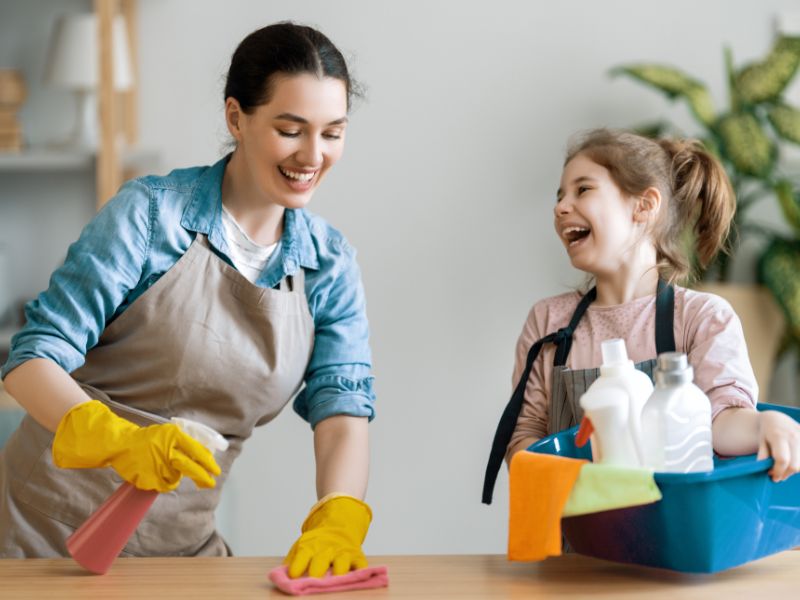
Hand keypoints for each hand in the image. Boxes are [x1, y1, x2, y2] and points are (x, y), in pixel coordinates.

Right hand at [52, 400, 220, 491]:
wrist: (121, 444)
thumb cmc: (148, 439)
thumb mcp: (168, 434)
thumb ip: (185, 444)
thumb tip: (205, 457)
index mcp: (174, 436)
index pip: (197, 451)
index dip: (208, 463)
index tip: (216, 471)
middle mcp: (167, 450)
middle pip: (190, 467)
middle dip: (203, 477)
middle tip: (210, 483)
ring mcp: (157, 465)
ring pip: (175, 478)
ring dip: (174, 476)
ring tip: (162, 467)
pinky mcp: (148, 477)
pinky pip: (162, 485)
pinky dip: (162, 482)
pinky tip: (154, 473)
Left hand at [284, 494, 371, 577]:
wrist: (341, 517)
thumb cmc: (320, 538)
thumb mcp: (304, 543)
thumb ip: (294, 558)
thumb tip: (281, 573)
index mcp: (311, 546)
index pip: (302, 554)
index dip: (298, 564)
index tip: (293, 574)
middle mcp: (327, 549)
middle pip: (322, 560)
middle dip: (318, 569)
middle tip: (314, 577)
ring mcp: (343, 552)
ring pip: (342, 562)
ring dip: (340, 569)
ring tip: (337, 576)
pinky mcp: (357, 555)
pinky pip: (360, 564)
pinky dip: (360, 570)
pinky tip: (358, 574)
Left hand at [757, 410, 799, 481]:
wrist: (776, 418)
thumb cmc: (766, 432)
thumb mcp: (761, 442)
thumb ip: (763, 455)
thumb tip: (763, 469)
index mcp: (778, 436)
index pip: (782, 460)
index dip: (778, 471)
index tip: (772, 477)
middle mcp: (793, 436)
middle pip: (794, 465)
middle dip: (786, 474)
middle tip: (778, 476)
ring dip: (793, 470)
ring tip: (783, 468)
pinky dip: (798, 463)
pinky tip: (791, 462)